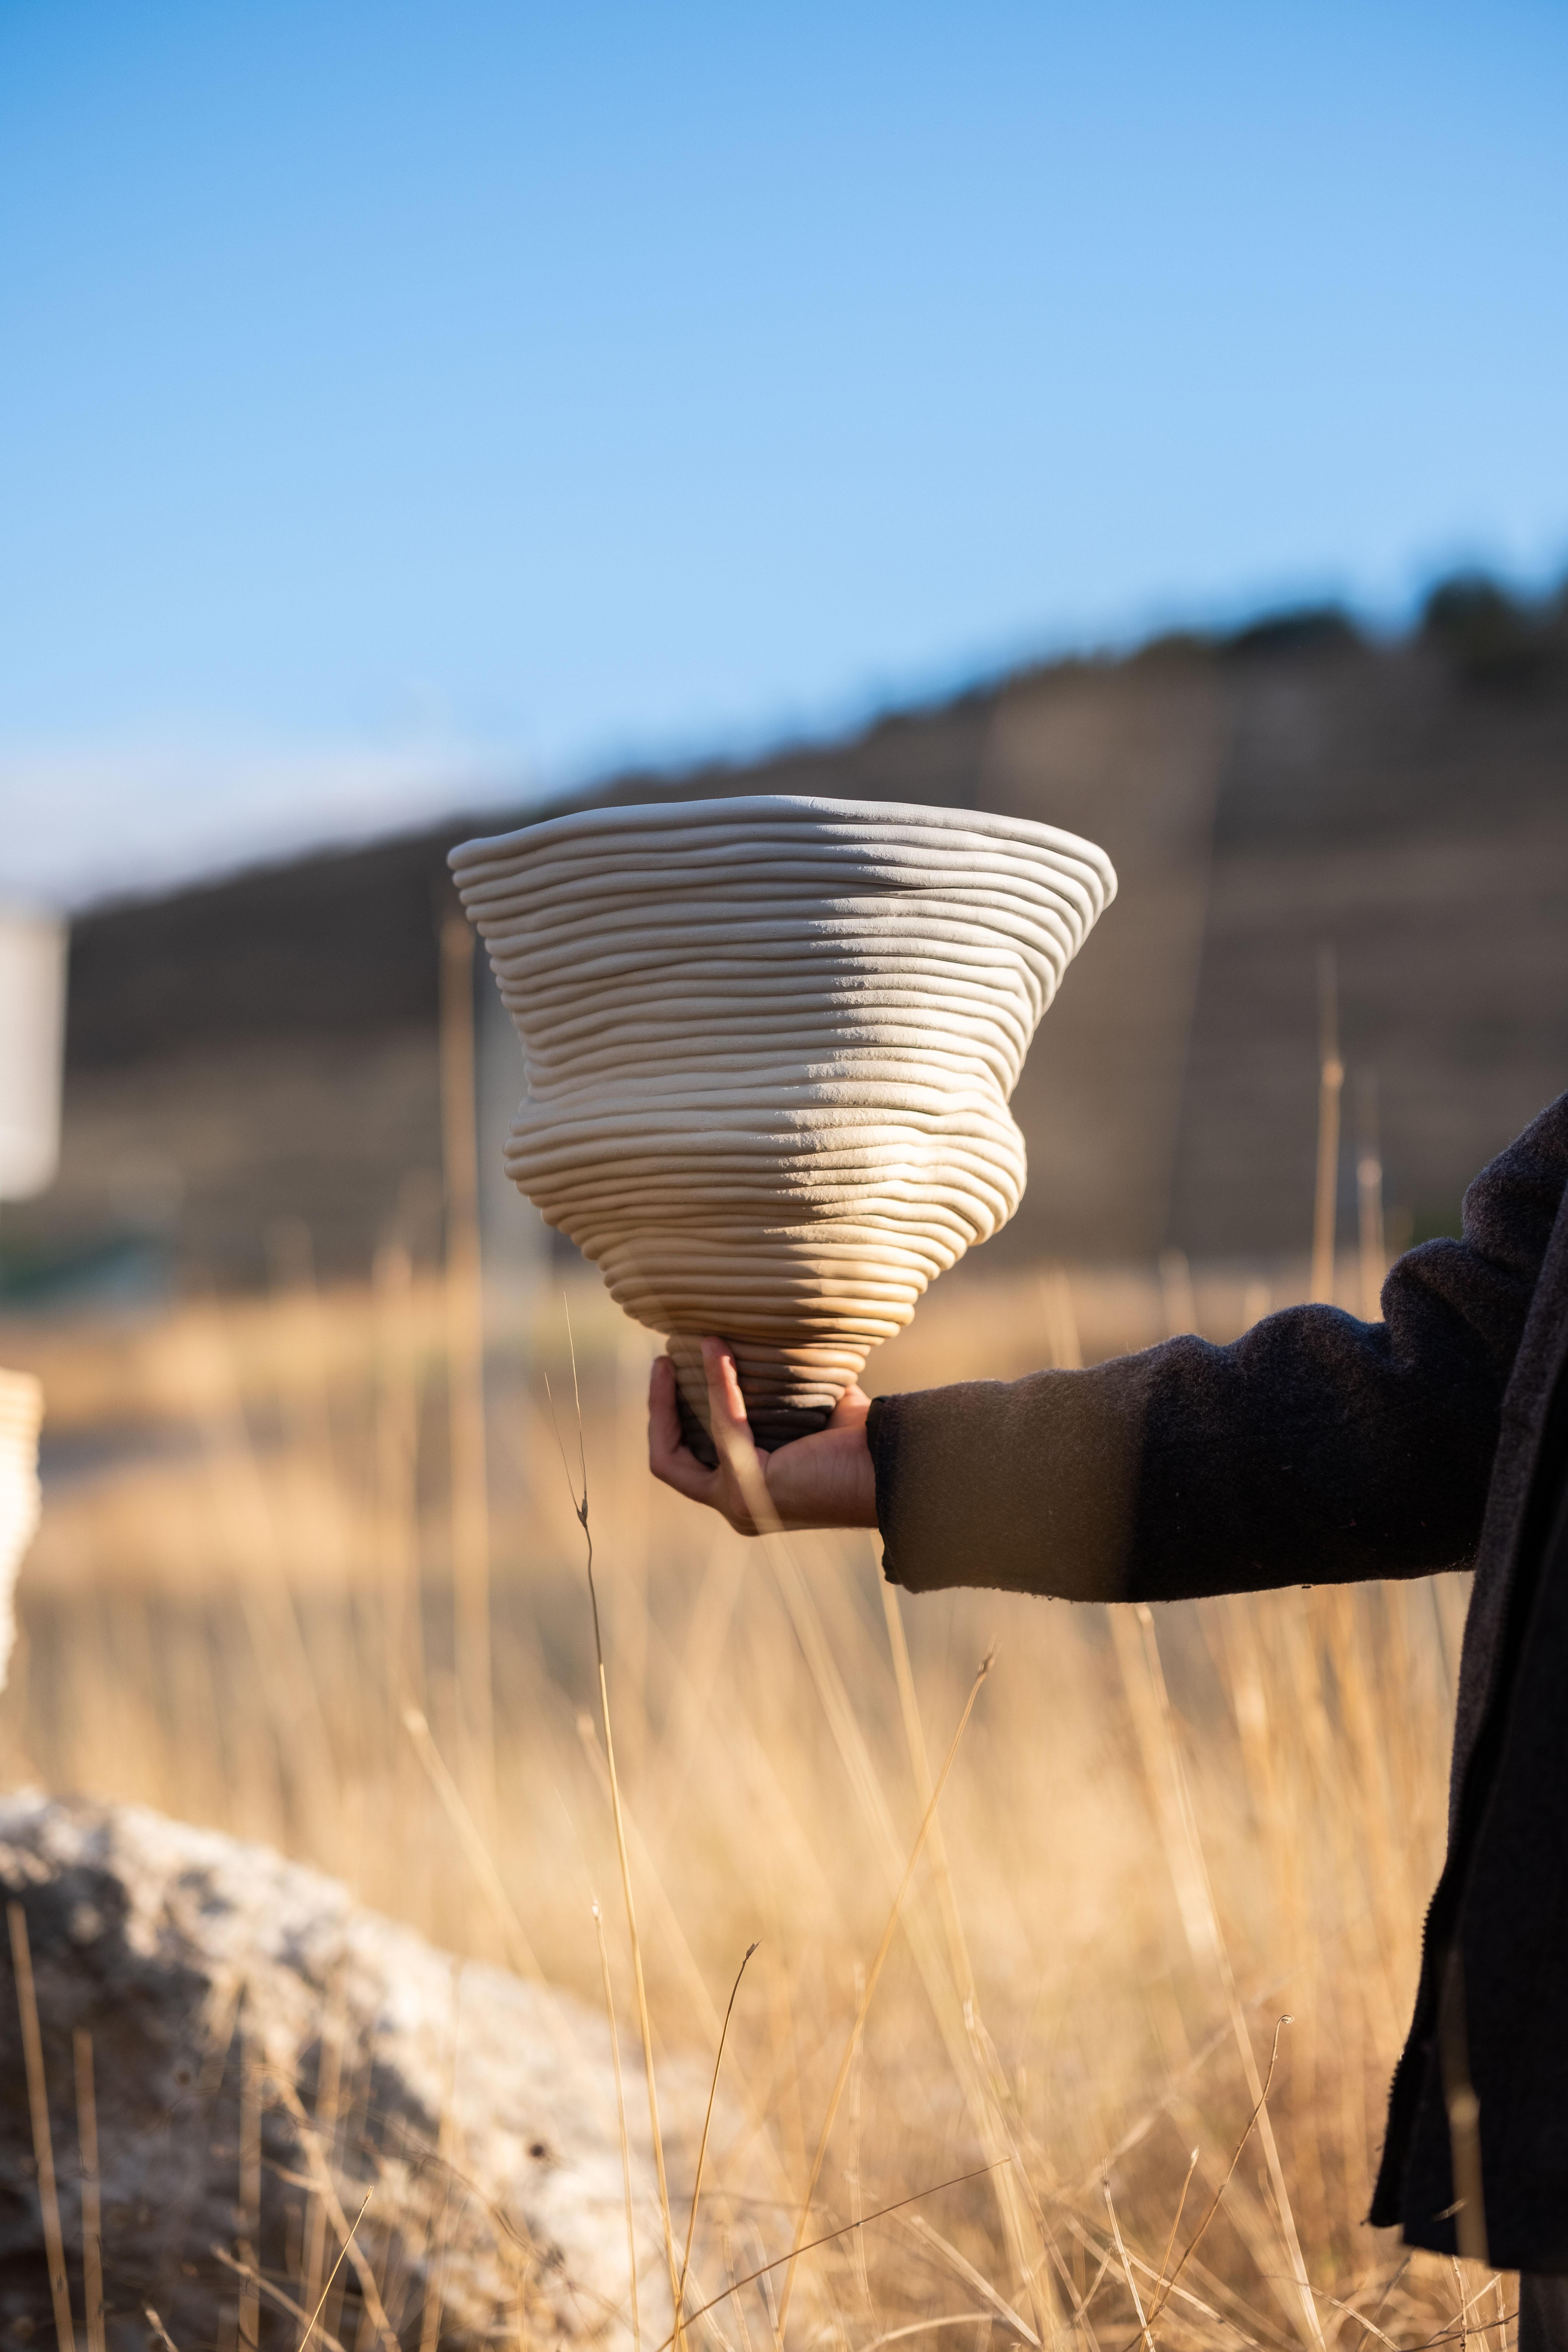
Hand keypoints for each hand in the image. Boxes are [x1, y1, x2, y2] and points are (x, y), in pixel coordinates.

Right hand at [648, 1338, 878, 1536]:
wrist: (893, 1466)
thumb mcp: (813, 1413)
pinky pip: (723, 1426)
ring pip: (675, 1457)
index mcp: (750, 1495)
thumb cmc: (861, 1445)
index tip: (674, 1370)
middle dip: (659, 1412)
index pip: (690, 1461)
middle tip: (662, 1363)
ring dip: (666, 1403)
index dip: (673, 1419)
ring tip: (669, 1357)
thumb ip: (786, 1392)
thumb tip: (776, 1346)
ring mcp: (739, 1504)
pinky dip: (717, 1384)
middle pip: (670, 1464)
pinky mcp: (750, 1487)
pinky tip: (717, 1349)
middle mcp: (738, 1508)